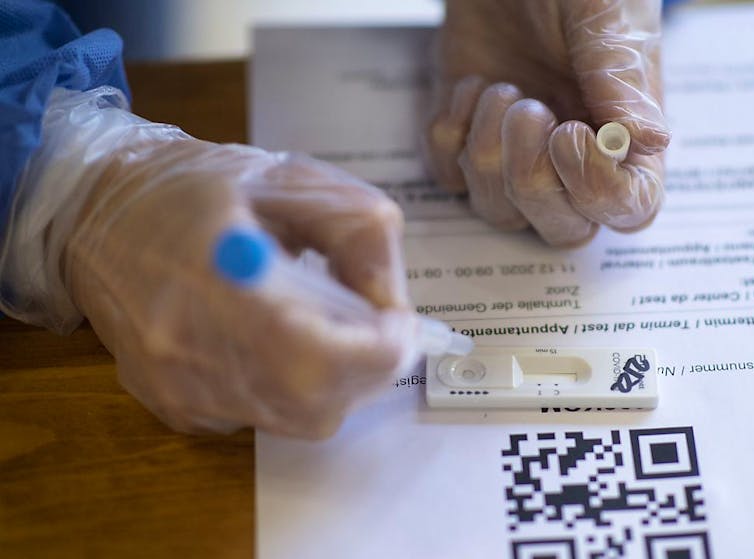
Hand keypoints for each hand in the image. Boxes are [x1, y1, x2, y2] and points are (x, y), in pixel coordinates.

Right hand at [6, 89, 420, 437]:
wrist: (96, 211)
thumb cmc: (196, 185)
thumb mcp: (291, 178)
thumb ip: (358, 231)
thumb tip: (392, 303)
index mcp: (215, 276)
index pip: (315, 355)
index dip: (377, 349)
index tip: (398, 320)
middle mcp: (186, 346)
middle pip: (314, 402)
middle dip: (368, 369)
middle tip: (377, 327)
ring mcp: (176, 386)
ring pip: (295, 420)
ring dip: (335, 382)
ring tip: (324, 324)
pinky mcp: (172, 406)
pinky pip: (261, 418)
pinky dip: (292, 390)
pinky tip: (275, 341)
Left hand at [424, 0, 667, 246]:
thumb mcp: (608, 18)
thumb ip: (623, 81)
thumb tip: (652, 142)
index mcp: (627, 136)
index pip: (628, 209)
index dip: (597, 191)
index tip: (570, 134)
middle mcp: (574, 158)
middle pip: (561, 228)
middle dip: (533, 180)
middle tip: (527, 110)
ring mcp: (517, 152)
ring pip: (499, 211)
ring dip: (488, 154)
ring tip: (499, 88)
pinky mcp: (468, 135)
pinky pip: (449, 176)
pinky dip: (451, 135)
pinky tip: (471, 84)